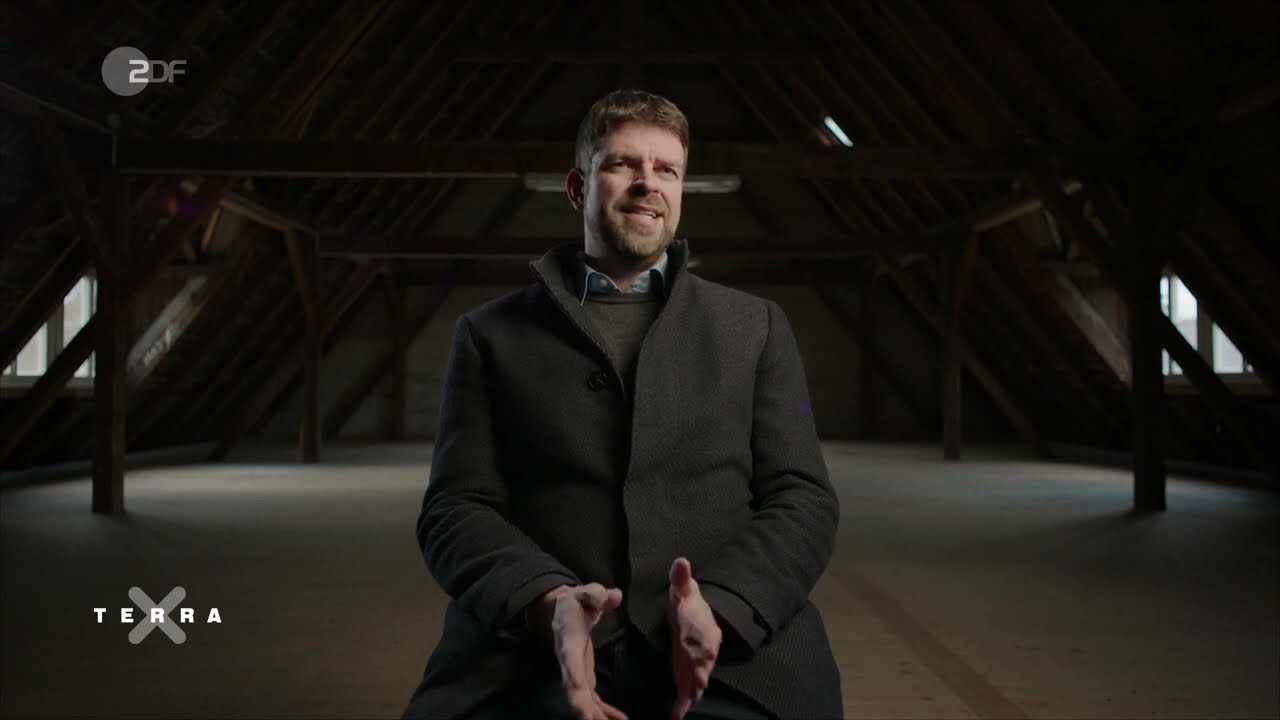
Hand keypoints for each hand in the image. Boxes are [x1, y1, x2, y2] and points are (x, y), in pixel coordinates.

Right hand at [540, 583, 628, 719]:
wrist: (562, 610)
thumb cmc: (575, 601)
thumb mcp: (584, 592)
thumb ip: (596, 593)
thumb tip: (613, 595)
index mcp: (569, 643)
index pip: (571, 668)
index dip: (576, 688)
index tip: (584, 707)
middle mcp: (569, 663)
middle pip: (575, 693)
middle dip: (588, 712)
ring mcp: (576, 672)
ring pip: (583, 700)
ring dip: (597, 715)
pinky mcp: (584, 675)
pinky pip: (592, 698)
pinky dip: (602, 711)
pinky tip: (617, 719)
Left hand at [667, 558, 721, 719]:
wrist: (694, 616)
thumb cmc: (687, 603)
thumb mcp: (682, 589)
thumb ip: (681, 578)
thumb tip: (681, 561)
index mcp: (704, 627)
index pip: (707, 636)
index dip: (706, 645)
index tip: (705, 653)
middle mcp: (705, 648)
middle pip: (705, 661)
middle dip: (702, 670)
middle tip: (699, 682)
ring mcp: (697, 664)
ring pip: (698, 677)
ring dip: (695, 688)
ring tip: (691, 701)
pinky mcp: (688, 674)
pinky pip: (687, 689)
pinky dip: (684, 703)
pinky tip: (677, 715)